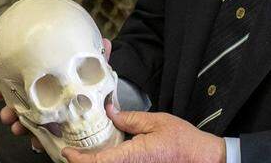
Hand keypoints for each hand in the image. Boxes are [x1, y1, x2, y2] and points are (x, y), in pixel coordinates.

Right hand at [0, 38, 113, 152]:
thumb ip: (100, 59)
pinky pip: (45, 139)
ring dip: (21, 126)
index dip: (7, 87)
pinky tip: (36, 142)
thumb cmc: (97, 83)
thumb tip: (107, 43)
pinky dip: (39, 141)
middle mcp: (47, 100)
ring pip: (30, 122)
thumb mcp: (97, 69)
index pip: (25, 83)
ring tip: (17, 128)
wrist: (108, 102)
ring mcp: (51, 118)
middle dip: (10, 109)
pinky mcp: (58, 135)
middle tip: (5, 113)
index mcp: (51, 83)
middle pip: (23, 104)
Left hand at [62, 104, 224, 162]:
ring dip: (98, 162)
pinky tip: (107, 154)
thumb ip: (130, 119)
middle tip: (74, 151)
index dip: (78, 160)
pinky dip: (110, 161)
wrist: (204, 159)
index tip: (67, 152)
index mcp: (133, 156)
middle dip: (85, 161)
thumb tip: (110, 112)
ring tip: (87, 152)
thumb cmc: (184, 142)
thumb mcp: (156, 122)